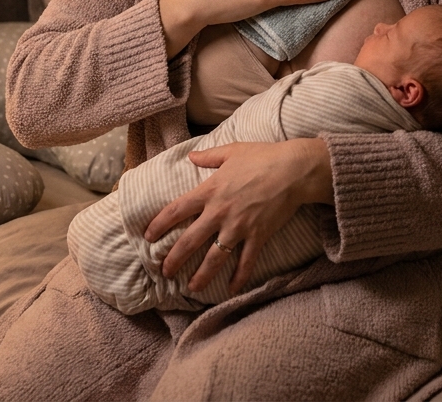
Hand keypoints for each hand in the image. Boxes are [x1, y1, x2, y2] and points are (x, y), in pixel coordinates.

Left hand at [144, 138, 333, 294]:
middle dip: (174, 259)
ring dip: (201, 275)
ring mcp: (239, 226)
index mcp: (209, 190)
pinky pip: (246, 261)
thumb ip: (208, 156)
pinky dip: (239, 277)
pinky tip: (231, 290)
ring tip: (191, 288)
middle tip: (164, 272)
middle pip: (190, 240)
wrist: (293, 170)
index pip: (176, 210)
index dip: (159, 224)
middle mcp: (219, 212)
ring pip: (214, 257)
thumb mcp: (232, 151)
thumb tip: (191, 156)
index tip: (148, 237)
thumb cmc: (263, 157)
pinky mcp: (258, 236)